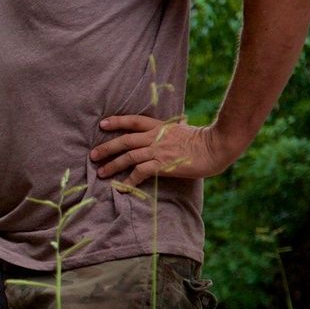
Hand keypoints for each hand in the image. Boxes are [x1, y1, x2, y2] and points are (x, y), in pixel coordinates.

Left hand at [91, 116, 235, 186]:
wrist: (216, 146)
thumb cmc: (204, 140)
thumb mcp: (185, 129)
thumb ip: (174, 129)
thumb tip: (177, 124)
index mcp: (160, 127)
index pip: (134, 121)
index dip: (117, 122)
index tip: (102, 124)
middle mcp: (156, 137)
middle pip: (125, 140)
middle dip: (106, 148)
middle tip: (92, 155)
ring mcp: (158, 150)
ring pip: (129, 156)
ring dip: (113, 165)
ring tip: (101, 172)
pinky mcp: (163, 165)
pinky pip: (141, 172)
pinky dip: (129, 180)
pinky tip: (121, 186)